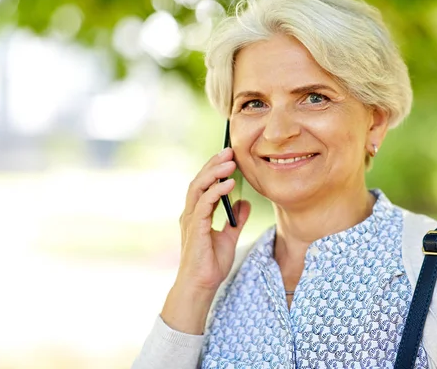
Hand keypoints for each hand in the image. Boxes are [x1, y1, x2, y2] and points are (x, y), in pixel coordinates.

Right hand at [161, 147, 250, 333]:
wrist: (202, 286)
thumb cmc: (211, 264)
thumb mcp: (229, 237)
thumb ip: (236, 219)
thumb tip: (245, 203)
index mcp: (197, 214)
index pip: (204, 184)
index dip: (215, 169)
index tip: (229, 156)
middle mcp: (191, 213)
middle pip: (199, 180)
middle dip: (213, 164)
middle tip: (229, 150)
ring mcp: (191, 220)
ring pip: (198, 187)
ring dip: (214, 172)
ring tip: (229, 161)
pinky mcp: (195, 228)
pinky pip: (204, 203)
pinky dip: (216, 191)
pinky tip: (229, 183)